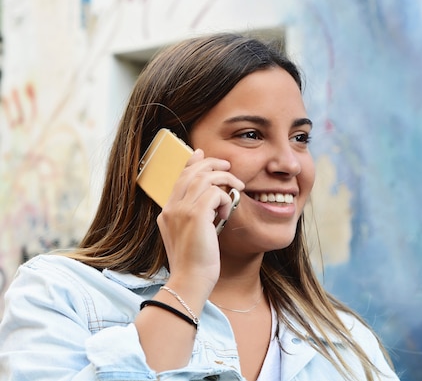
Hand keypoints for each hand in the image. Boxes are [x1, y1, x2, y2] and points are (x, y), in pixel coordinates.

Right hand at [156, 149, 244, 293]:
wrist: (189, 282)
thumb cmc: (194, 265)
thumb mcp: (190, 237)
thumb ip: (195, 218)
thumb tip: (210, 204)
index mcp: (167, 212)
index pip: (179, 178)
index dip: (192, 163)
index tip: (202, 154)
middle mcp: (171, 208)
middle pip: (191, 172)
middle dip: (211, 164)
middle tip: (227, 167)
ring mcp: (181, 211)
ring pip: (204, 178)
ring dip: (224, 180)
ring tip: (237, 188)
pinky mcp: (196, 216)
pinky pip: (215, 193)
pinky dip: (225, 199)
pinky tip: (226, 214)